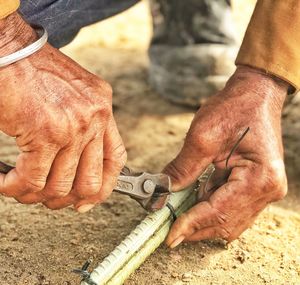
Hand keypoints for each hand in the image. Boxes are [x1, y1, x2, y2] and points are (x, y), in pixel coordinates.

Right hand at [0, 13, 125, 211]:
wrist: (11, 48)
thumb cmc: (36, 70)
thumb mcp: (74, 93)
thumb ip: (84, 122)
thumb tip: (77, 159)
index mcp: (103, 108)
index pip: (116, 158)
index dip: (105, 186)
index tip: (88, 201)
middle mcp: (94, 118)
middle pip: (91, 181)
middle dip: (68, 199)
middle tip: (50, 200)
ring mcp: (72, 127)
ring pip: (60, 186)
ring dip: (37, 195)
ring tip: (21, 188)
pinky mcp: (44, 133)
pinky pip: (33, 179)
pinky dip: (15, 188)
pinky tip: (5, 182)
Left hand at [164, 66, 288, 247]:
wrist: (255, 94)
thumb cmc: (234, 108)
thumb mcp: (202, 137)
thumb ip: (183, 168)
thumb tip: (164, 191)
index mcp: (259, 178)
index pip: (219, 212)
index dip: (191, 225)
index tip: (170, 236)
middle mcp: (266, 189)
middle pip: (226, 222)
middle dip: (195, 226)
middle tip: (169, 227)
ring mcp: (264, 189)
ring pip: (228, 218)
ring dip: (202, 217)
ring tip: (179, 212)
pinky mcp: (256, 185)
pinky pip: (231, 206)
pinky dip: (210, 207)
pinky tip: (194, 199)